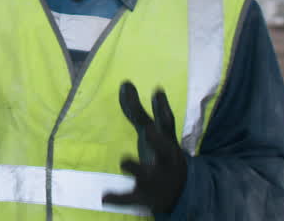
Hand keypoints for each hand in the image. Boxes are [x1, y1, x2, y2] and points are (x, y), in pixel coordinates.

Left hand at [102, 81, 187, 214]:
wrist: (178, 193)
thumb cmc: (161, 154)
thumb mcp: (152, 132)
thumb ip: (137, 110)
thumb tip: (124, 83)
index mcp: (167, 142)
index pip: (167, 124)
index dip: (162, 108)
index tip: (157, 91)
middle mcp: (164, 160)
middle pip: (164, 150)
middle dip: (158, 142)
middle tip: (150, 132)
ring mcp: (156, 179)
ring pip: (146, 175)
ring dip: (136, 168)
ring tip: (123, 161)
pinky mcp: (145, 196)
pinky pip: (132, 198)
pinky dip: (119, 198)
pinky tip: (105, 198)